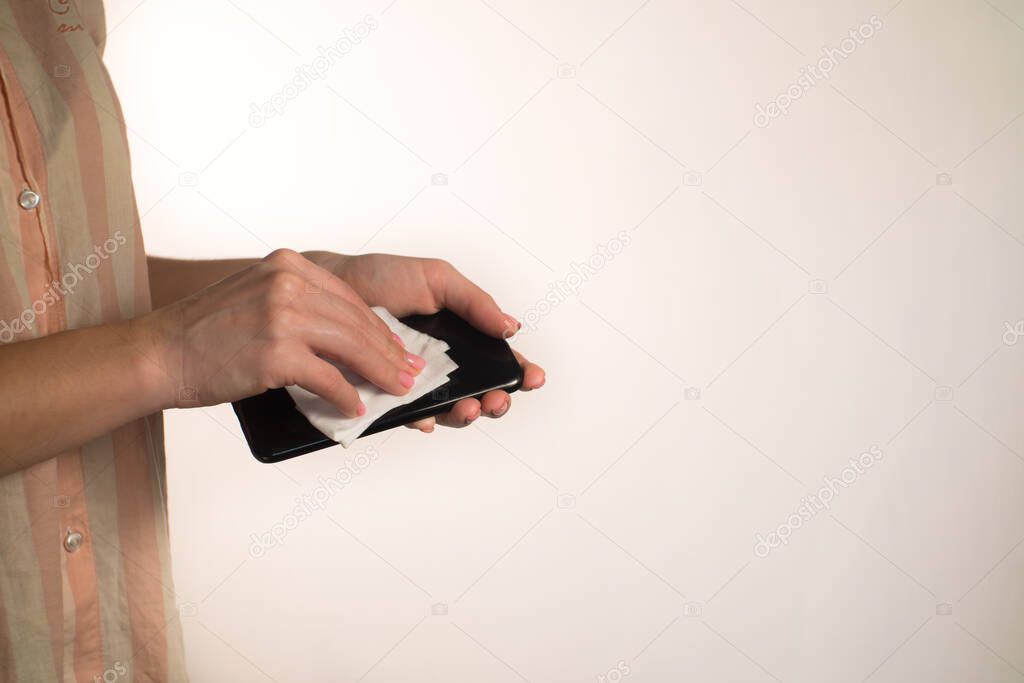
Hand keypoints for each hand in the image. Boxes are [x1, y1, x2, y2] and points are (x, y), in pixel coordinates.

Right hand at [151, 249, 423, 416]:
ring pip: (352, 348)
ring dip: (380, 374)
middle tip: (409, 373)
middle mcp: (288, 283)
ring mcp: (282, 316)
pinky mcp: (276, 353)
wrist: (157, 353)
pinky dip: (346, 397)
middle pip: (358, 322)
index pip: (350, 298)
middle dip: (389, 352)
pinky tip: (355, 408)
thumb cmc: (204, 332)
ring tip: (397, 391)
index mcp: (288, 265)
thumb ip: (300, 305)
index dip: (380, 327)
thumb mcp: (256, 296)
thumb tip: (348, 337)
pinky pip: (328, 379)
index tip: (399, 347)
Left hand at [304, 252, 545, 430]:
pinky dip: (421, 419)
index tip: (531, 377)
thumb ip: (475, 302)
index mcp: (461, 336)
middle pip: (480, 391)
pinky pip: (409, 416)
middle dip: (496, 400)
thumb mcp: (436, 279)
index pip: (498, 360)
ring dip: (464, 414)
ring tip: (468, 408)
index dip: (518, 372)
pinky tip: (426, 417)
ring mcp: (416, 382)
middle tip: (495, 400)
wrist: (330, 289)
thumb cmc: (382, 279)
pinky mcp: (387, 396)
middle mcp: (443, 364)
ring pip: (450, 409)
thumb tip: (511, 328)